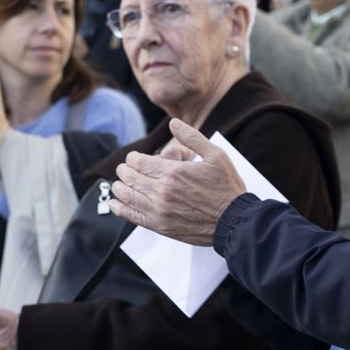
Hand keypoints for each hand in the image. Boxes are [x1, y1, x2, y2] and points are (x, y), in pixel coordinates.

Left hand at [110, 118, 245, 244]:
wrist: (234, 221)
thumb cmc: (227, 188)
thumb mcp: (215, 155)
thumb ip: (192, 137)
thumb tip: (173, 123)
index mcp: (174, 172)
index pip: (138, 161)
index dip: (133, 158)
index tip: (136, 159)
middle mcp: (163, 191)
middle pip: (130, 177)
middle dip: (124, 170)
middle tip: (125, 169)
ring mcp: (160, 210)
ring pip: (127, 196)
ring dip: (118, 187)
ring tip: (119, 183)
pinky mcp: (161, 226)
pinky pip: (132, 217)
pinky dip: (120, 208)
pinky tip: (116, 203)